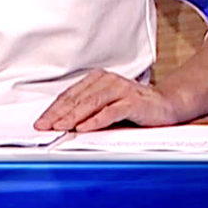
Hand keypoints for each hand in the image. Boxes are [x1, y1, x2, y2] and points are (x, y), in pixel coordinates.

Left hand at [33, 70, 182, 131]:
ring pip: (92, 103)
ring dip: (74, 116)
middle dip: (58, 114)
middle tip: (44, 126)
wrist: (167, 105)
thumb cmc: (134, 107)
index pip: (70, 95)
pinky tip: (85, 127)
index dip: (53, 109)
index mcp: (98, 79)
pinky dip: (96, 120)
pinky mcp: (134, 101)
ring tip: (60, 127)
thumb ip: (87, 111)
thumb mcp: (106, 107)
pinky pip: (111, 111)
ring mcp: (121, 89)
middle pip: (78, 98)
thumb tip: (60, 124)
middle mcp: (108, 81)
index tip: (40, 122)